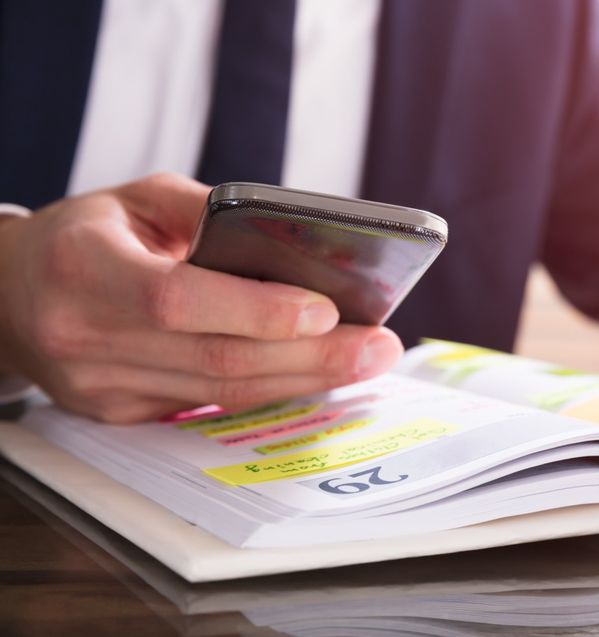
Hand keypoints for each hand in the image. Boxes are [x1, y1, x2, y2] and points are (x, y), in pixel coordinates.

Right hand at [0, 173, 402, 422]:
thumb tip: (296, 242)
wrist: (10, 296)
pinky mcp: (120, 415)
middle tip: (381, 346)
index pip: (178, 299)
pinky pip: (209, 409)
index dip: (257, 310)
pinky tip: (319, 377)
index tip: (329, 310)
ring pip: (221, 393)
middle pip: (216, 360)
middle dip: (312, 358)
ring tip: (367, 360)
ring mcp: (101, 388)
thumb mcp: (136, 199)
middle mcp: (86, 337)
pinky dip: (271, 393)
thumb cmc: (85, 237)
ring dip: (305, 380)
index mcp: (83, 267)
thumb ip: (210, 212)